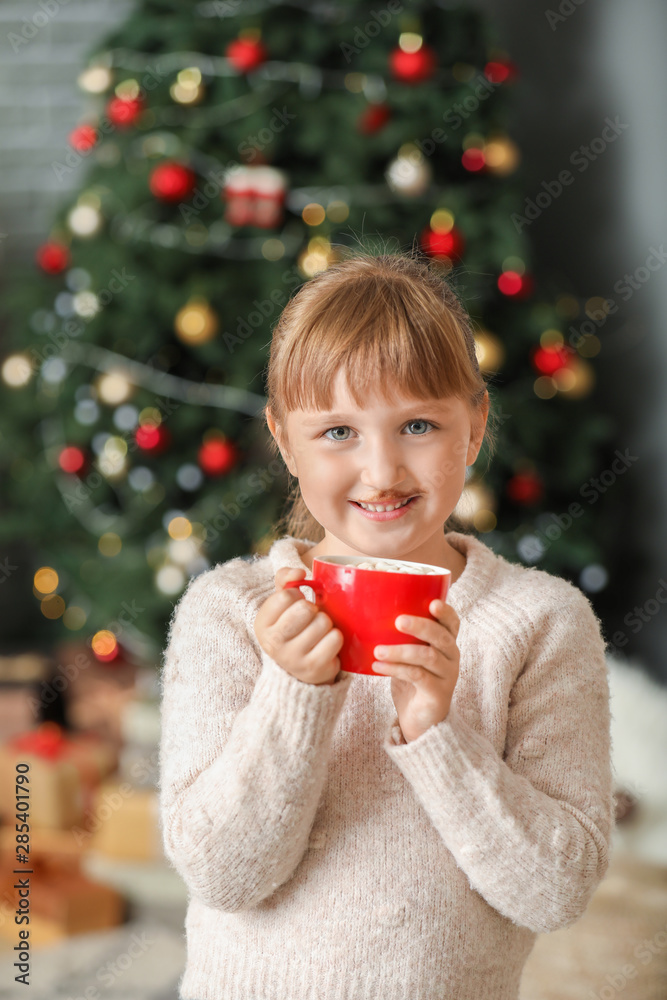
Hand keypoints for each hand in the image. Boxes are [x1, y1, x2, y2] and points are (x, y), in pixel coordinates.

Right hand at [253, 567, 343, 685]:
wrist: (301, 667)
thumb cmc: (293, 626)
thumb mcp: (283, 603)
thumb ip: (285, 579)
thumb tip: (298, 573)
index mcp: (262, 625)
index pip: (286, 596)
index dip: (297, 596)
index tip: (295, 605)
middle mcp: (274, 644)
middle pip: (305, 609)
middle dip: (313, 609)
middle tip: (309, 619)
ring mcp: (294, 659)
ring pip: (323, 622)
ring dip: (326, 623)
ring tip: (318, 632)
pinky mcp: (314, 669)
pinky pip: (335, 638)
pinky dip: (335, 637)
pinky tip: (325, 644)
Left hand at [371, 599, 459, 742]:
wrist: (418, 717)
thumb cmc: (411, 679)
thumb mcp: (409, 654)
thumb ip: (402, 636)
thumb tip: (368, 613)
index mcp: (446, 643)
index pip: (453, 623)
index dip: (446, 612)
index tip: (433, 602)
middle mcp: (451, 657)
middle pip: (442, 637)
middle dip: (421, 626)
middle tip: (398, 621)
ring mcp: (447, 676)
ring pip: (428, 656)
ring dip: (401, 651)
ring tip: (378, 650)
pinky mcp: (438, 693)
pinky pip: (418, 676)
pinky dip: (396, 669)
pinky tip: (378, 665)